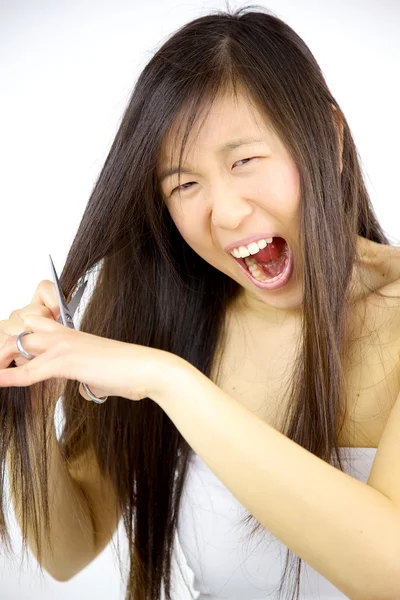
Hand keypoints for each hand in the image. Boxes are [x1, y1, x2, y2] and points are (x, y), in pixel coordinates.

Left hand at [0, 312, 172, 401]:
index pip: (32, 328)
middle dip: (3, 349)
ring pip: (17, 344)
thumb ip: (87, 379)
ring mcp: (63, 344)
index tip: (5, 360)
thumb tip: (85, 388)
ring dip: (1, 358)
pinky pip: (29, 370)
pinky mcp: (66, 360)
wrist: (147, 369)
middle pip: (17, 332)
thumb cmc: (128, 373)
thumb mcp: (100, 375)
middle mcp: (63, 334)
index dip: (14, 343)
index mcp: (70, 335)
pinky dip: (9, 377)